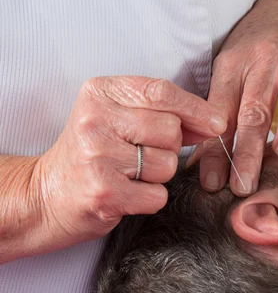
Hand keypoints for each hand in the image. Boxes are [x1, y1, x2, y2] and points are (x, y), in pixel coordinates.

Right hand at [32, 76, 226, 250]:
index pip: (161, 92)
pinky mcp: (105, 193)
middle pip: (170, 130)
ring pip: (167, 164)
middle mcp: (96, 120)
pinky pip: (157, 196)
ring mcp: (99, 157)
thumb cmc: (88, 157)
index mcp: (100, 93)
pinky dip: (149, 200)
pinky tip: (126, 195)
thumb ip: (160, 116)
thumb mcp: (116, 121)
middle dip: (168, 148)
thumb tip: (212, 122)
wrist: (45, 196)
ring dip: (157, 176)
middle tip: (139, 157)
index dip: (196, 109)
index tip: (217, 123)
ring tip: (128, 176)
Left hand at [193, 0, 277, 195]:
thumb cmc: (256, 48)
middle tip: (243, 186)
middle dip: (247, 153)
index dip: (213, 151)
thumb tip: (198, 166)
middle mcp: (262, 62)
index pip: (219, 115)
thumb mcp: (229, 71)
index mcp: (232, 68)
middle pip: (254, 110)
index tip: (211, 184)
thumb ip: (217, 115)